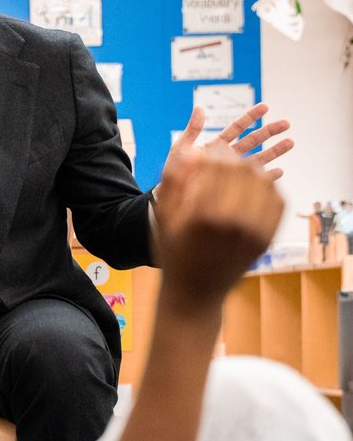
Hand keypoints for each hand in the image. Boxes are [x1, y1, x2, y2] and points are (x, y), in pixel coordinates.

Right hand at [154, 146, 283, 316]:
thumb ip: (173, 181)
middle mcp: (234, 224)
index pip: (220, 168)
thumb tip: (192, 151)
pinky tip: (254, 184)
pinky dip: (269, 187)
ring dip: (252, 170)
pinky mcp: (266, 239)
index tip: (209, 148)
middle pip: (244, 172)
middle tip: (224, 155)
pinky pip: (276, 202)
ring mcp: (254, 233)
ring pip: (264, 184)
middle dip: (234, 158)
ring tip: (238, 168)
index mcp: (204, 217)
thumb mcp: (163, 217)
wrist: (196, 292)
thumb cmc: (173, 252)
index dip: (216, 153)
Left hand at [163, 103, 292, 184]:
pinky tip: (279, 172)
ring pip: (258, 158)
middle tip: (286, 123)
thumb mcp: (181, 148)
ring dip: (274, 151)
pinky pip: (253, 182)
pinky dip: (266, 177)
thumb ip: (192, 129)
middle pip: (253, 141)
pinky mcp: (234, 187)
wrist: (172, 196)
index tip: (265, 107)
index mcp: (216, 145)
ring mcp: (232, 171)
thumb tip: (199, 108)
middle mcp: (227, 157)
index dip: (251, 117)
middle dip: (269, 132)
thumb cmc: (175, 172)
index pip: (237, 128)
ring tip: (291, 143)